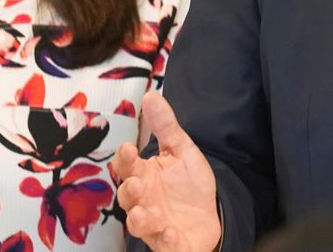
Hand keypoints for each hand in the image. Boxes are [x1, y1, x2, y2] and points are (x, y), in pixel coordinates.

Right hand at [113, 91, 221, 251]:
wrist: (207, 218)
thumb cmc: (188, 185)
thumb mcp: (182, 151)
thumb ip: (166, 127)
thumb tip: (151, 95)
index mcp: (145, 176)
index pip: (128, 166)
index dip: (125, 159)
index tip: (128, 148)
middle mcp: (144, 201)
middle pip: (128, 197)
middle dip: (130, 191)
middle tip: (137, 183)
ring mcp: (154, 224)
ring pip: (139, 224)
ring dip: (140, 219)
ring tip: (143, 213)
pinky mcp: (168, 243)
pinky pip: (163, 244)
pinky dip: (165, 240)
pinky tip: (170, 232)